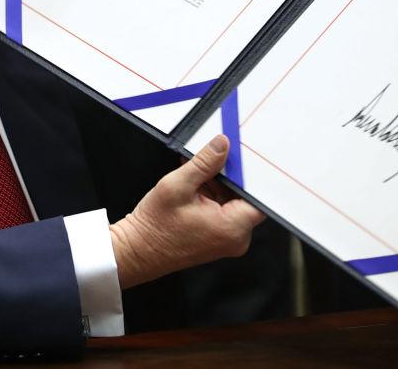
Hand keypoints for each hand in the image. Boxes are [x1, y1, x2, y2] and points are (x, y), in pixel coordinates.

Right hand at [109, 135, 264, 288]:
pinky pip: (224, 211)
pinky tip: (195, 187)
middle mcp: (235, 238)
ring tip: (196, 177)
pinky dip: (212, 196)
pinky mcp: (218, 238)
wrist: (137, 251)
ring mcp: (227, 240)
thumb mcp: (178, 185)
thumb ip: (204, 163)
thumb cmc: (155, 227)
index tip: (241, 159)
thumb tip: (222, 145)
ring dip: (218, 186)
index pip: (260, 197)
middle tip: (212, 162)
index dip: (253, 175)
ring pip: (233, 202)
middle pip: (246, 197)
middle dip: (229, 178)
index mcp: (232, 228)